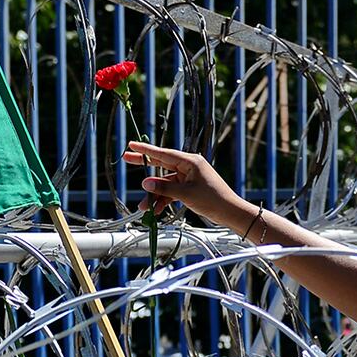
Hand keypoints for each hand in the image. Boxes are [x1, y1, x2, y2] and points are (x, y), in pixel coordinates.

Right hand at [121, 142, 252, 229]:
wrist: (229, 211)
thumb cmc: (213, 199)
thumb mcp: (186, 194)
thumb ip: (164, 188)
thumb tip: (146, 183)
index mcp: (190, 162)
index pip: (163, 154)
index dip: (146, 150)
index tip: (132, 144)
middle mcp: (189, 167)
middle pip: (161, 164)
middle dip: (145, 166)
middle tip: (126, 158)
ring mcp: (189, 178)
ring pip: (165, 183)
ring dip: (155, 194)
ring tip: (144, 207)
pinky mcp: (189, 188)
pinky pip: (172, 191)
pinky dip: (164, 199)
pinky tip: (156, 210)